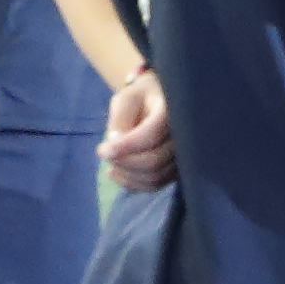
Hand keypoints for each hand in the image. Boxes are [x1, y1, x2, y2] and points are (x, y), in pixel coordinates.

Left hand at [98, 66, 175, 189]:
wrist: (158, 103)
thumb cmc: (140, 98)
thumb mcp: (126, 99)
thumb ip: (120, 118)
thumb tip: (115, 142)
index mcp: (171, 112)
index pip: (150, 135)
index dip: (124, 147)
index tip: (101, 150)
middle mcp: (183, 136)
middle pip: (153, 160)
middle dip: (124, 162)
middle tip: (104, 154)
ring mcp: (182, 156)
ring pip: (155, 177)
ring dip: (127, 175)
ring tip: (110, 165)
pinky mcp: (176, 170)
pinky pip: (155, 185)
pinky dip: (133, 184)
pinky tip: (117, 174)